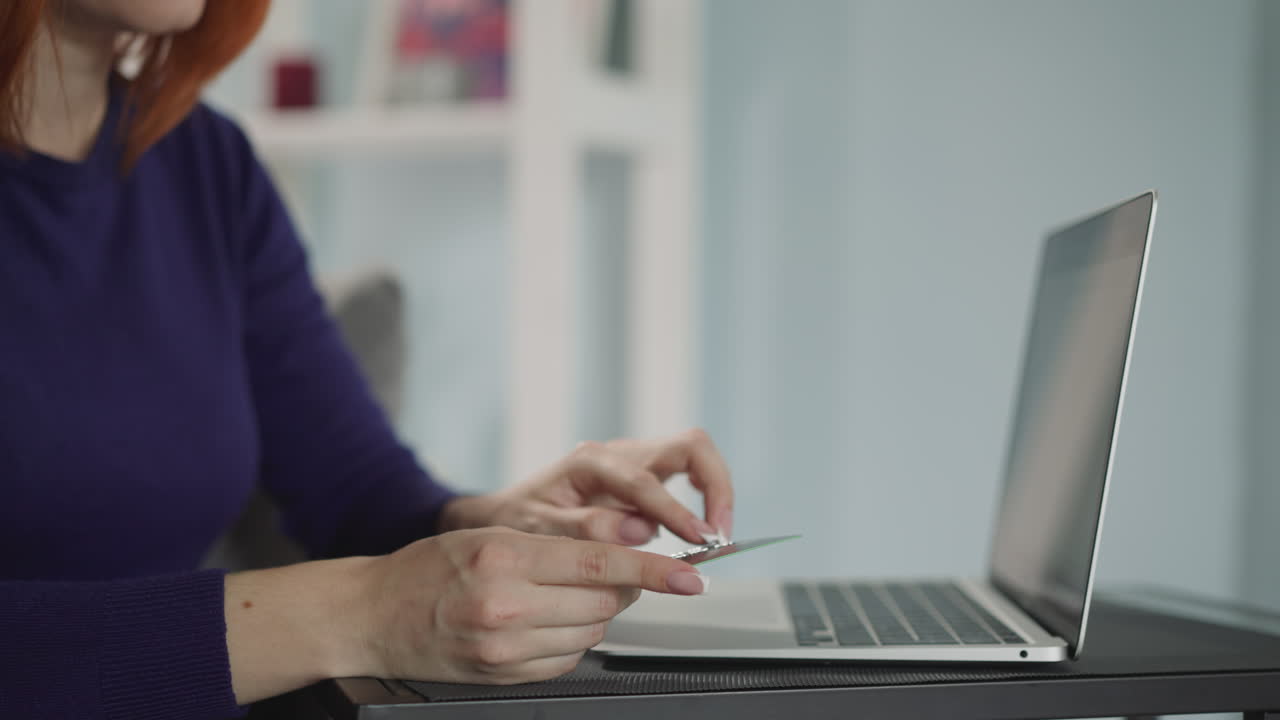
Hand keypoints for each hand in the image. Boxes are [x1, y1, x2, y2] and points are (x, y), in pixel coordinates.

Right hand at [353, 527, 705, 683]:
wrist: (373, 617)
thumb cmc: (427, 570)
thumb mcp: (487, 537)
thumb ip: (552, 547)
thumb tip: (619, 560)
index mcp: (504, 560)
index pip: (598, 562)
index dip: (653, 568)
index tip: (691, 575)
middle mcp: (506, 608)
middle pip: (602, 599)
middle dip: (620, 583)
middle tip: (607, 569)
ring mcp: (505, 650)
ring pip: (590, 630)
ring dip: (594, 611)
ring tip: (557, 595)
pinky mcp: (505, 677)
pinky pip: (567, 658)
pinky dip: (570, 638)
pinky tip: (543, 622)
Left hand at [441, 429, 733, 545]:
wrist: (509, 512)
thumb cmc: (520, 519)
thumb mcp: (539, 528)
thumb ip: (586, 528)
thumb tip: (639, 530)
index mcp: (591, 463)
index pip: (647, 480)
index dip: (678, 511)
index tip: (700, 540)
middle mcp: (619, 454)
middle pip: (690, 446)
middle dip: (716, 486)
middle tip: (720, 533)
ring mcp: (636, 462)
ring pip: (694, 456)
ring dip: (714, 493)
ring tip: (714, 538)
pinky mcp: (646, 477)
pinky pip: (688, 477)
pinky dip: (702, 501)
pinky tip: (699, 535)